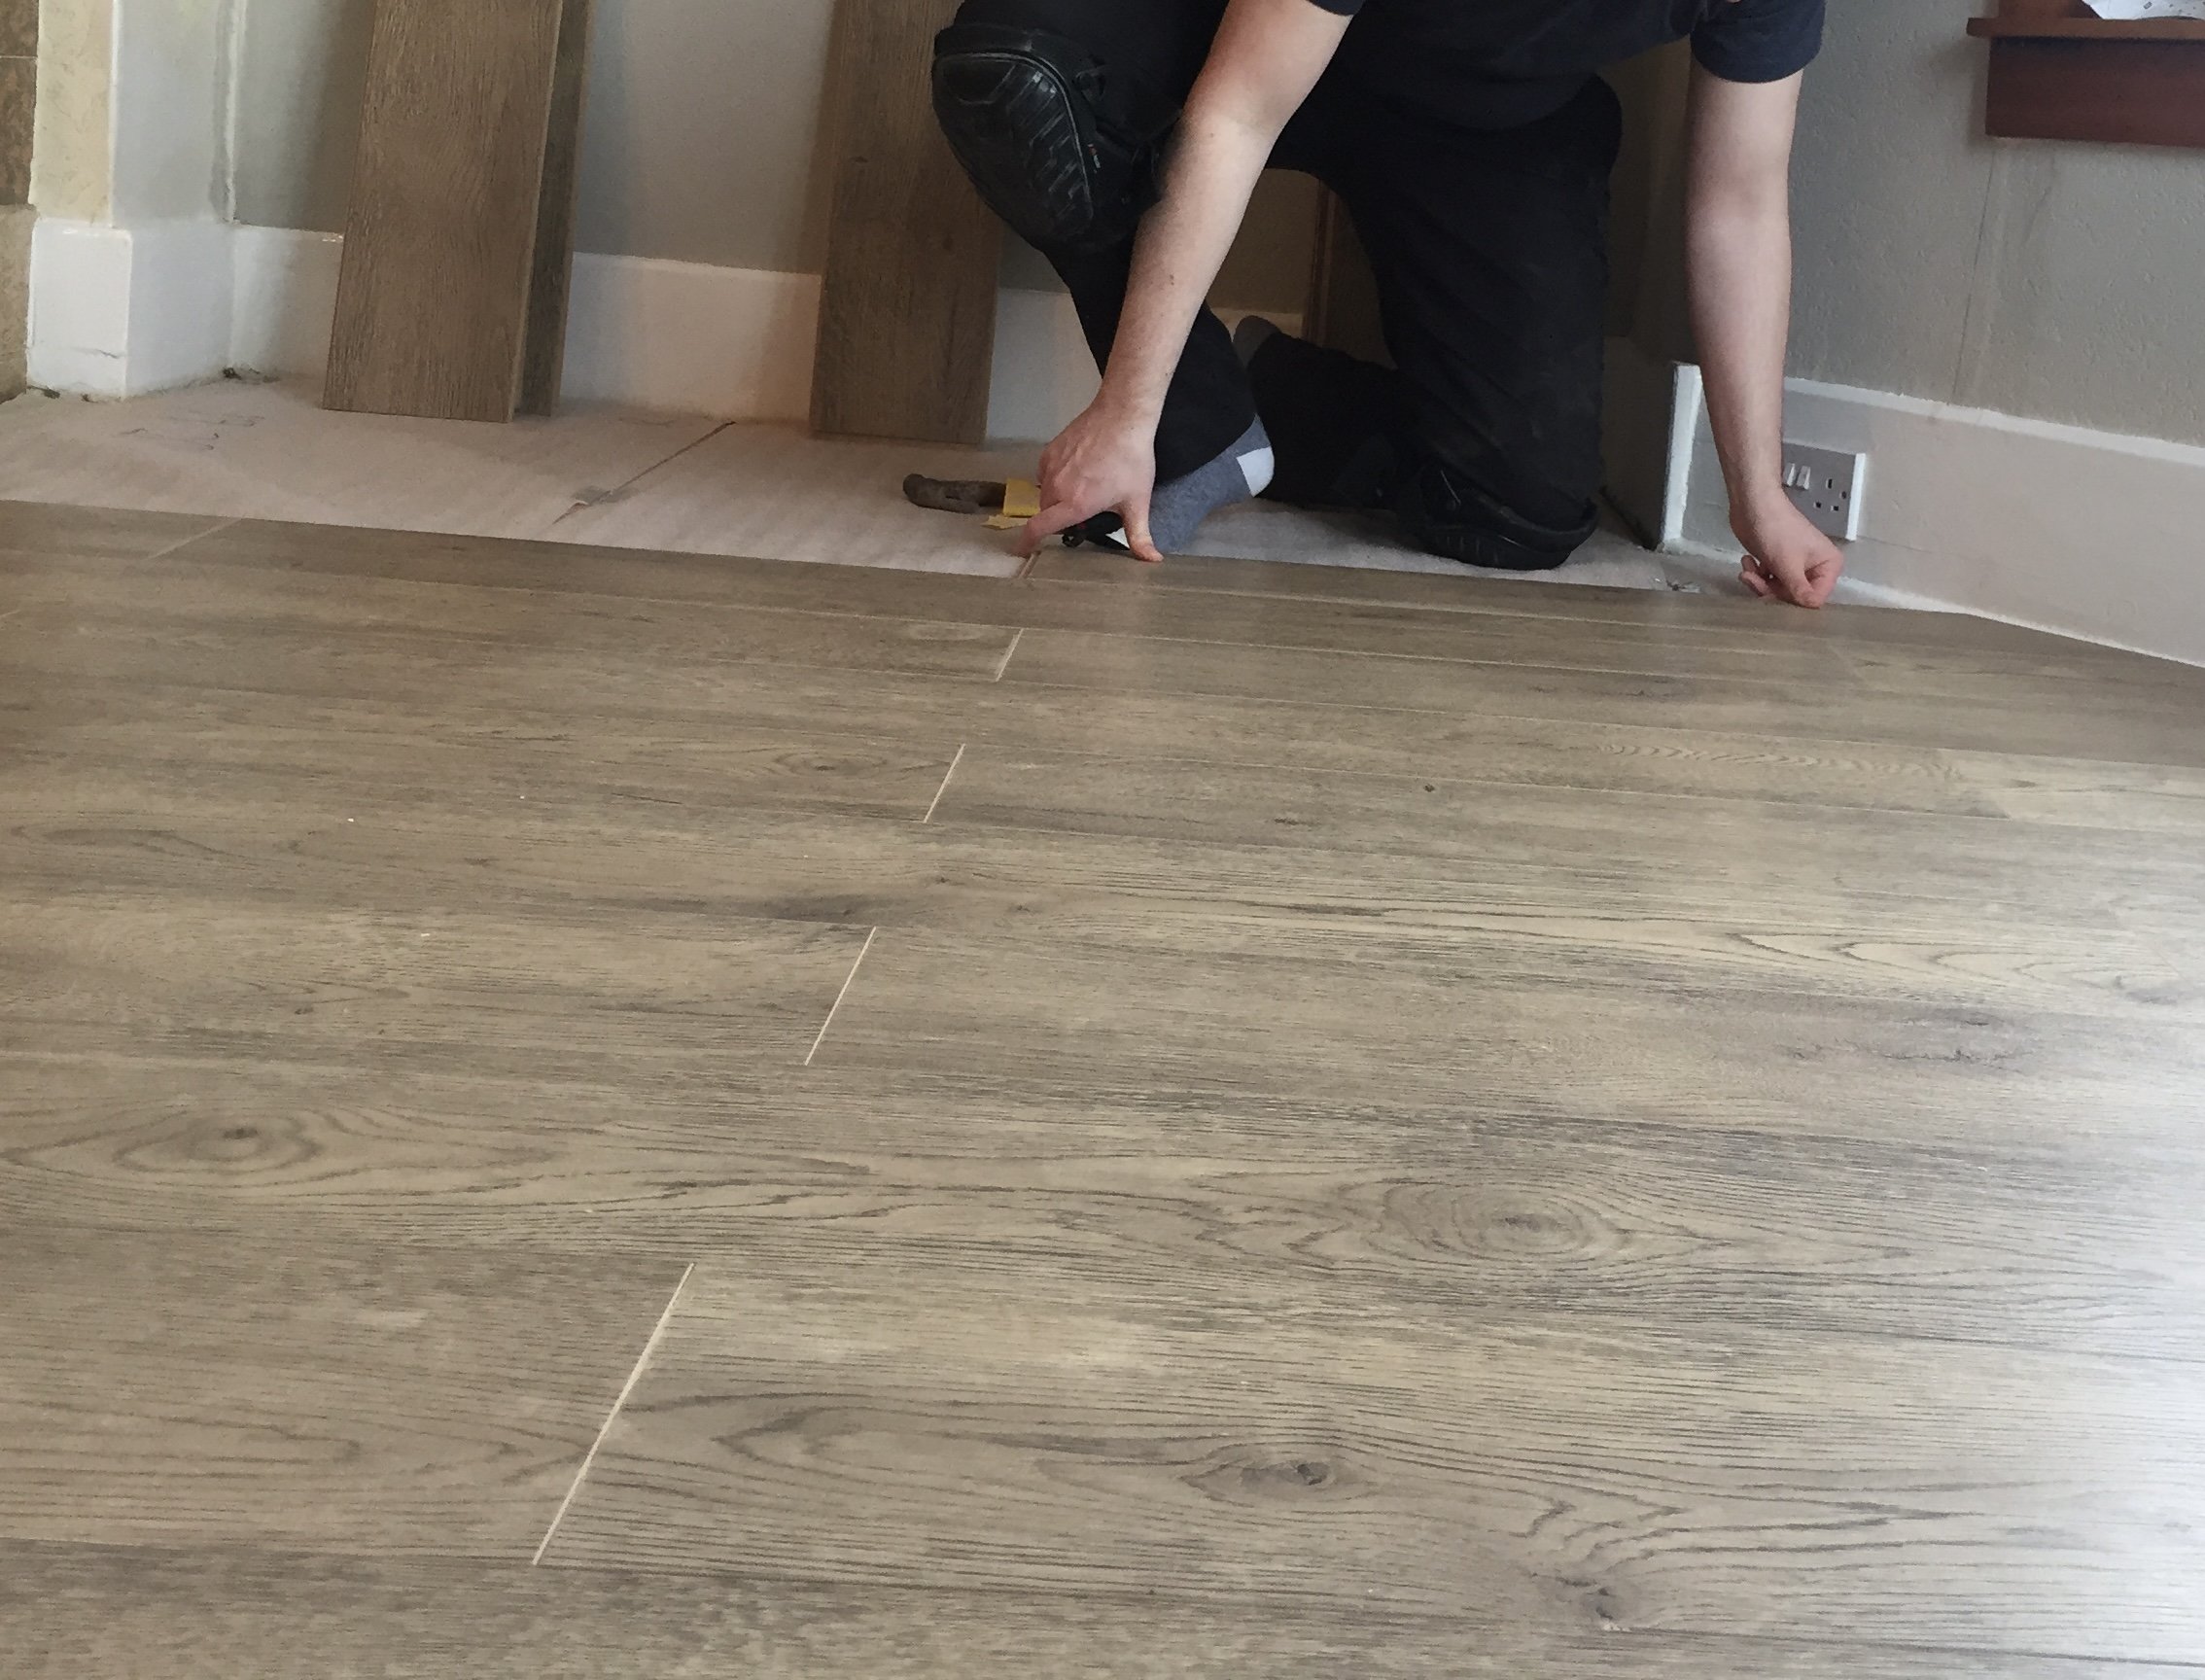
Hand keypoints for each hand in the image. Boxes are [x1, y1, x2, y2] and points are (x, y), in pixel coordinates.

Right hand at [1020, 403, 1162, 562]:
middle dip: (1060, 518)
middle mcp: (1057, 487)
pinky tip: (1078, 472)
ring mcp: (1051, 467)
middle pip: (1047, 514)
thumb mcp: (1137, 501)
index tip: (1021, 551)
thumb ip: (1140, 536)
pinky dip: (1056, 479)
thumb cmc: (1131, 459)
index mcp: (1075, 504)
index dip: (1027, 543)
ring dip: (1058, 499)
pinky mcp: (1050, 451)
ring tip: (1084, 489)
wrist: (1122, 417)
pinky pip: (1045, 474)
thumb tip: (1152, 561)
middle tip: (1085, 512)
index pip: (1039, 528)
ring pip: (1046, 494)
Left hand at [1733, 494, 1844, 607]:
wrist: (1752, 506)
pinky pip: (1768, 581)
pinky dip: (1755, 575)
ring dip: (1758, 583)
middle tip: (1753, 579)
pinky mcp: (1778, 563)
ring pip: (1778, 591)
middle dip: (1770, 591)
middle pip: (1794, 597)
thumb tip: (1811, 607)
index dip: (1794, 600)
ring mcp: (1797, 566)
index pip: (1816, 598)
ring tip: (1748, 570)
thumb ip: (1799, 591)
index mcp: (1830, 565)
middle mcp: (1817, 567)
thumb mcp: (1788, 565)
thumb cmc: (1776, 531)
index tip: (1775, 592)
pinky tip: (1748, 562)